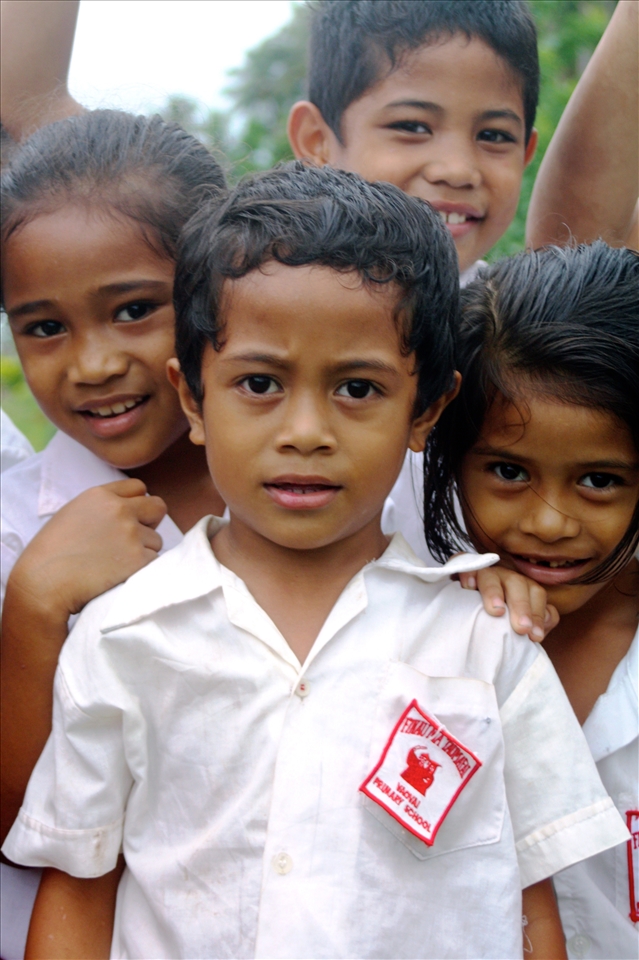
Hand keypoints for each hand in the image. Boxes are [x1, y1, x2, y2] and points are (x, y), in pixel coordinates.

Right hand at [7, 479, 166, 618]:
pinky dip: (142, 569)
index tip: (131, 518)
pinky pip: (153, 560)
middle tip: (136, 538)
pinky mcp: (138, 558)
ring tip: (116, 562)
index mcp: (100, 495)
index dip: (137, 504)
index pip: (139, 488)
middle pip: (158, 507)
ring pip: (156, 539)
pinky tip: (120, 574)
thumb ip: (101, 507)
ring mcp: (130, 533)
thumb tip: (127, 510)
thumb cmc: (51, 554)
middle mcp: (119, 509)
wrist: (44, 583)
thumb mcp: (73, 514)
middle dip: (151, 522)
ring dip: (143, 551)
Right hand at [457, 565, 559, 640]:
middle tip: (522, 628)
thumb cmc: (502, 621)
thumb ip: (537, 624)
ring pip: (491, 577)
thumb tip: (540, 630)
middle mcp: (506, 578)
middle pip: (517, 584)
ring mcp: (486, 573)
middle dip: (521, 606)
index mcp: (524, 588)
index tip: (535, 636)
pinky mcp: (466, 571)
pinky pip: (467, 567)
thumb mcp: (520, 623)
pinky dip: (468, 575)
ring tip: (497, 611)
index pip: (536, 595)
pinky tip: (468, 587)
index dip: (538, 614)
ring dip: (494, 593)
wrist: (469, 612)